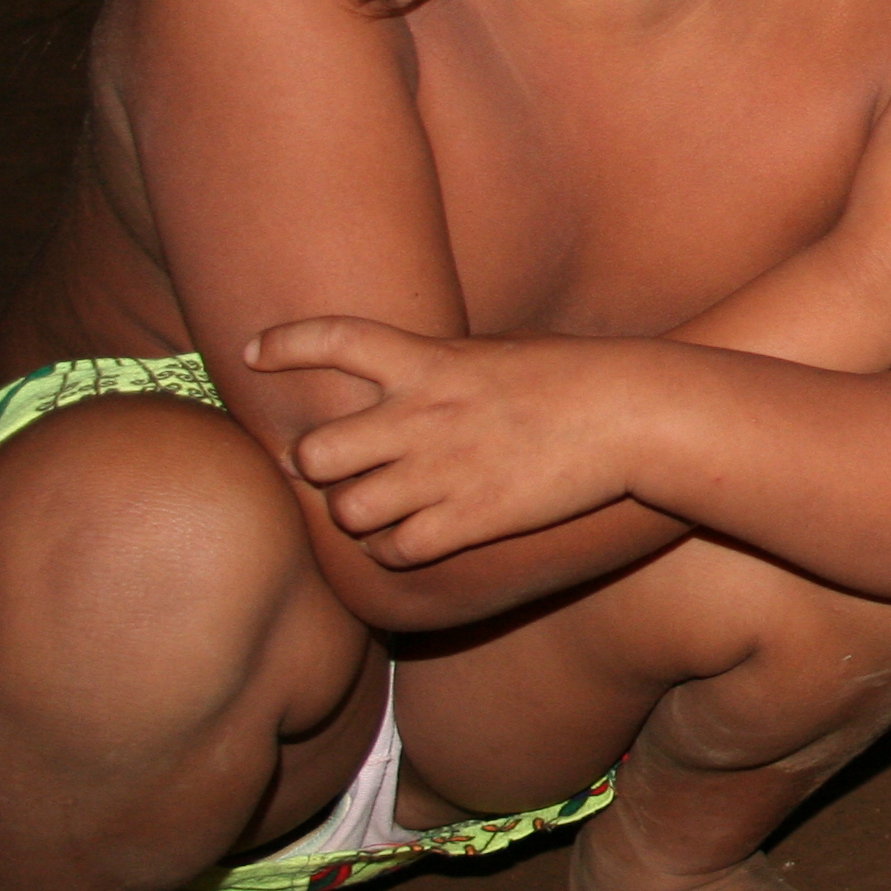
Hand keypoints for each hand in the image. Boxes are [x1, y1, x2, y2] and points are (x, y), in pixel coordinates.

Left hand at [246, 319, 644, 564]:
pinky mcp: (469, 519)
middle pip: (315, 452)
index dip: (284, 344)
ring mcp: (441, 471)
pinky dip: (393, 551)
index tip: (256, 352)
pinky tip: (413, 541)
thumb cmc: (579, 375)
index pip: (332, 339)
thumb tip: (409, 381)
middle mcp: (420, 416)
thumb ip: (443, 368)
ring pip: (345, 511)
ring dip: (357, 516)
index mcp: (430, 361)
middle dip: (320, 468)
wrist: (635, 413)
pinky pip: (393, 551)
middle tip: (341, 470)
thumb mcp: (501, 353)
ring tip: (382, 511)